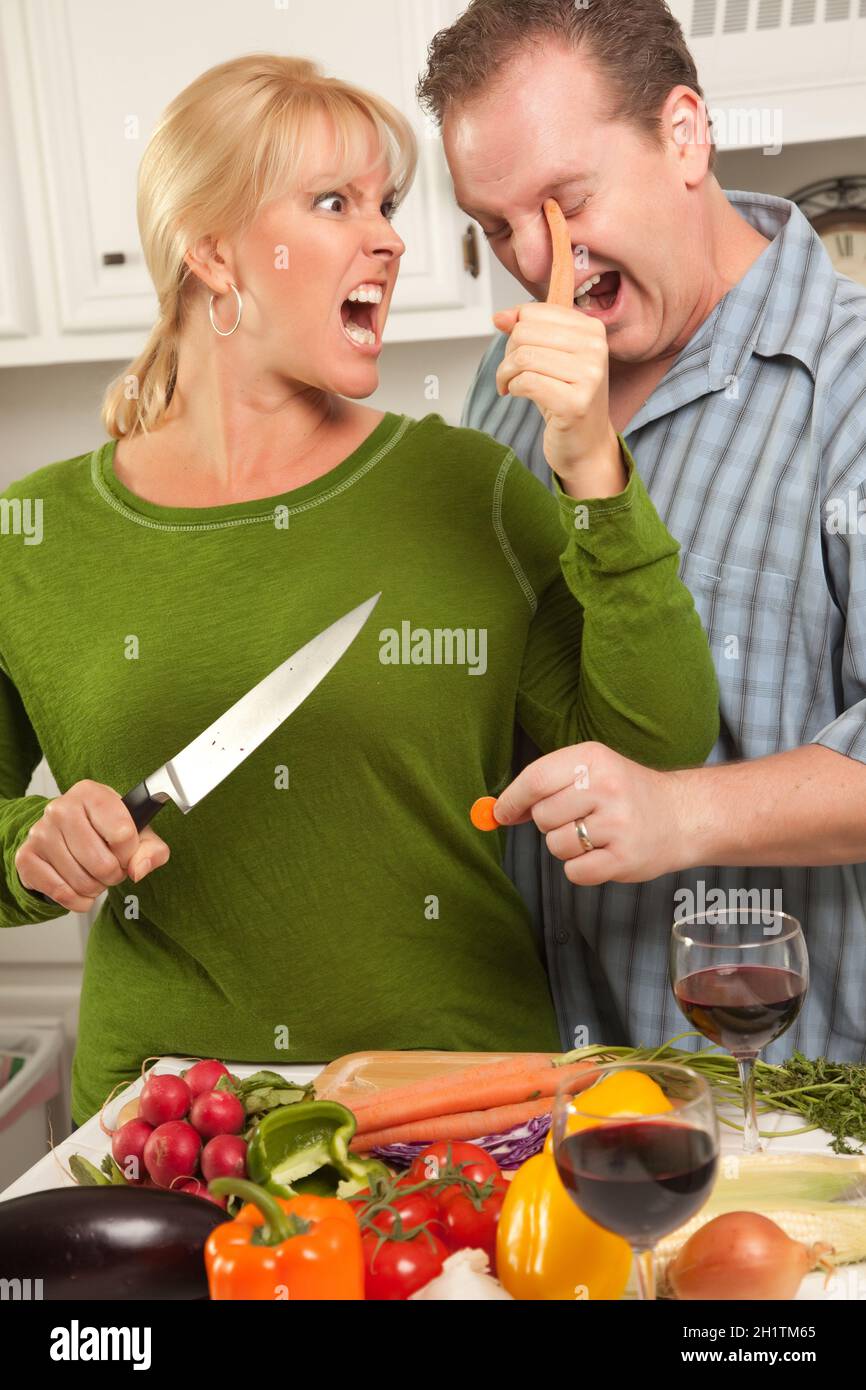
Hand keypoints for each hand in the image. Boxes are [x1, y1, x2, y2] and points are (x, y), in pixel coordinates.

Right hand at [14, 779, 170, 911]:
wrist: (66, 835)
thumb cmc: (106, 831)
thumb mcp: (138, 834)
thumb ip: (152, 850)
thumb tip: (138, 870)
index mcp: (91, 794)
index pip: (123, 834)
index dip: (129, 853)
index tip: (125, 851)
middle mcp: (61, 808)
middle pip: (102, 863)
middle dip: (113, 875)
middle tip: (111, 868)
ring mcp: (40, 833)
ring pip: (82, 881)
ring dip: (95, 888)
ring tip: (94, 875)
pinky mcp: (26, 857)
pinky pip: (61, 893)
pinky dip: (77, 900)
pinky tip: (79, 888)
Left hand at [492, 302, 625, 497]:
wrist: (587, 444)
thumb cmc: (565, 398)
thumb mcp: (548, 357)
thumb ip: (526, 332)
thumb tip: (499, 316)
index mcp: (592, 330)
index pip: (534, 312)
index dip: (514, 330)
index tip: (514, 350)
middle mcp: (595, 349)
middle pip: (524, 333)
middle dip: (507, 354)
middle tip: (510, 373)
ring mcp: (589, 376)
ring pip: (523, 357)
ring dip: (505, 373)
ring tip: (509, 385)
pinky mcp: (575, 403)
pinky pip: (526, 383)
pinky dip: (513, 388)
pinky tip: (516, 395)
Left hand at [492, 742, 689, 886]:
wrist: (683, 815)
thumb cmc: (626, 793)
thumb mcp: (592, 771)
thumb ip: (547, 784)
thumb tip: (499, 810)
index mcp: (593, 759)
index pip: (535, 779)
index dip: (512, 800)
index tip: (501, 812)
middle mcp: (606, 787)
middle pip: (543, 816)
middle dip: (550, 824)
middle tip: (577, 819)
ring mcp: (617, 824)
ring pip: (556, 845)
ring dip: (567, 847)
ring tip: (595, 835)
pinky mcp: (624, 858)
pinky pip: (575, 872)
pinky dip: (582, 868)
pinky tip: (604, 853)